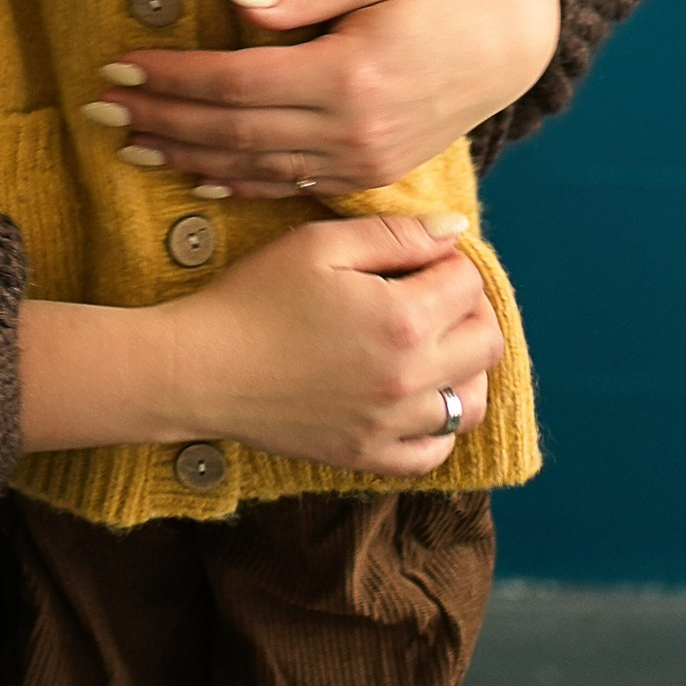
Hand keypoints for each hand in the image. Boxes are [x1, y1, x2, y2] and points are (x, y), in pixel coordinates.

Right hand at [18, 217, 500, 473]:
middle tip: (430, 295)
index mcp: (402, 319)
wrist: (199, 370)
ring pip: (471, 404)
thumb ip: (394, 234)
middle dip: (469, 310)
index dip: (448, 261)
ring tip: (430, 346)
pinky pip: (434, 452)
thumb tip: (455, 229)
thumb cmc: (252, 297)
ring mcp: (392, 425)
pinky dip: (439, 426)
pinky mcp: (369, 456)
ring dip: (464, 369)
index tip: (416, 258)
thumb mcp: (318, 245)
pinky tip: (414, 398)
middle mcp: (410, 379)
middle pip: (485, 344)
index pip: (468, 284)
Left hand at [83, 0, 563, 197]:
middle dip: (160, 118)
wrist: (504, 49)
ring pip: (252, 166)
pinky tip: (192, 175)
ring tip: (128, 141)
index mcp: (348, 75)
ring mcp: (360, 163)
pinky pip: (287, 187)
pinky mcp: (366, 178)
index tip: (119, 66)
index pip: (236, 82)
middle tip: (101, 109)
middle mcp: (351, 130)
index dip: (173, 77)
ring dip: (184, 155)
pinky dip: (235, 183)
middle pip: (233, 130)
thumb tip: (234, 2)